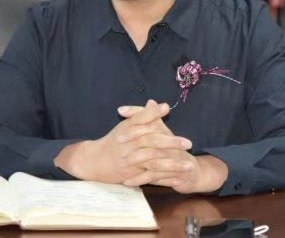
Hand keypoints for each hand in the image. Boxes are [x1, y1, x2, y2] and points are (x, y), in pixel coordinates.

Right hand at [53, 100, 191, 183]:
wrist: (95, 161)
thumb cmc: (115, 141)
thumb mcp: (127, 125)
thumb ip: (144, 115)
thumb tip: (159, 103)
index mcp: (127, 128)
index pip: (140, 117)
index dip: (153, 113)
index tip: (167, 108)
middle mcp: (127, 143)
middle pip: (150, 140)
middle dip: (170, 142)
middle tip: (188, 143)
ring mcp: (129, 159)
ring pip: (152, 159)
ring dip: (172, 163)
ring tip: (189, 165)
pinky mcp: (131, 173)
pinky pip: (149, 175)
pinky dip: (163, 177)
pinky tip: (177, 179)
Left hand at [117, 101, 228, 192]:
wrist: (192, 171)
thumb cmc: (174, 151)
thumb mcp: (164, 134)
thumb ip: (154, 119)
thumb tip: (150, 101)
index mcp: (166, 131)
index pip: (151, 116)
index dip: (136, 112)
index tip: (120, 110)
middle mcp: (171, 143)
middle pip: (153, 135)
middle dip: (134, 135)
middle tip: (118, 138)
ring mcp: (173, 159)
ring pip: (153, 158)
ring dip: (136, 161)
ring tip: (120, 162)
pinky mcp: (174, 174)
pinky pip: (155, 177)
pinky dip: (141, 179)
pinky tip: (128, 181)